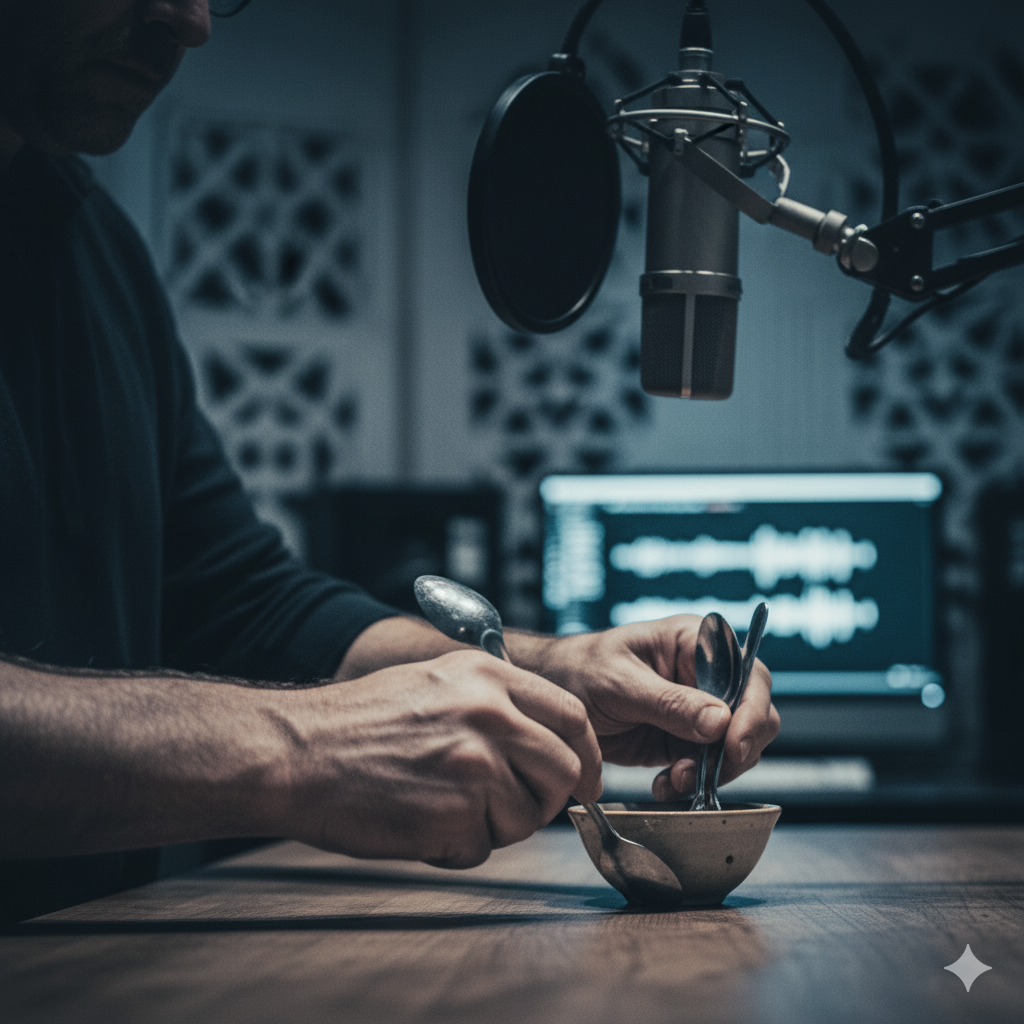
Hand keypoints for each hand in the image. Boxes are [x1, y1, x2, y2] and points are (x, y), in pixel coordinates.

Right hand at [275, 651, 601, 868]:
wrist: (298, 752)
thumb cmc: (360, 722)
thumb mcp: (437, 681)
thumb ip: (496, 702)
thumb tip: (548, 741)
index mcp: (488, 676)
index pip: (573, 716)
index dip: (585, 755)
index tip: (583, 779)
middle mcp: (490, 713)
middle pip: (565, 770)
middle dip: (546, 799)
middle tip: (512, 807)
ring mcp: (475, 763)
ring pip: (528, 816)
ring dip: (495, 826)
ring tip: (444, 807)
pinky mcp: (455, 813)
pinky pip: (484, 847)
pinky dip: (457, 848)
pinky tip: (420, 821)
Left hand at [507, 616, 778, 800]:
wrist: (552, 695)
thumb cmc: (579, 670)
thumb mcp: (619, 683)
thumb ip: (668, 702)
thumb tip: (720, 721)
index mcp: (694, 642)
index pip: (747, 673)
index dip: (751, 710)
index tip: (732, 745)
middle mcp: (704, 673)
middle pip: (753, 712)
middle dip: (736, 749)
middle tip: (705, 774)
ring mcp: (698, 708)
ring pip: (737, 745)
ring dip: (714, 771)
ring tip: (675, 781)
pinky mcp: (684, 739)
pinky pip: (709, 766)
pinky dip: (694, 781)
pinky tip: (666, 785)